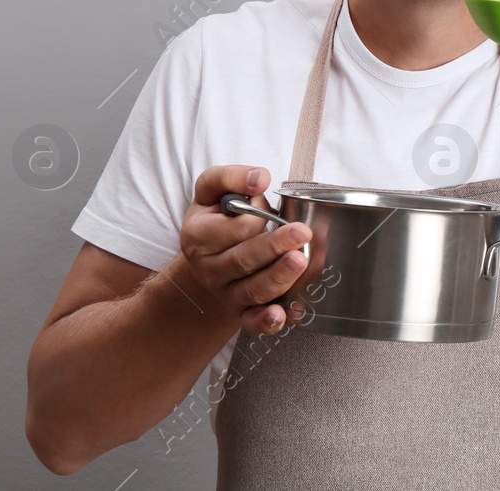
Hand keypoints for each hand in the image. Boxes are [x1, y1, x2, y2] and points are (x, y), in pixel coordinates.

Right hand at [179, 165, 311, 336]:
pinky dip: (269, 322)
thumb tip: (259, 178)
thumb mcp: (213, 191)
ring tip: (300, 262)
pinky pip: (253, 322)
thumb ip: (232, 178)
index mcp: (198, 237)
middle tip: (301, 233)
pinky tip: (286, 315)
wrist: (206, 256)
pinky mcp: (241, 312)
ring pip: (252, 291)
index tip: (266, 206)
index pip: (232, 229)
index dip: (255, 215)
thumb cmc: (217, 217)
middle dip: (274, 246)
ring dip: (278, 278)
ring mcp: (225, 293)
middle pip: (243, 261)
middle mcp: (209, 269)